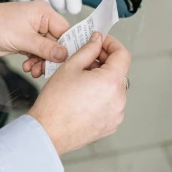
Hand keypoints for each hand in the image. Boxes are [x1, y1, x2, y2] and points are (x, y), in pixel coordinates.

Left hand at [0, 0, 70, 77]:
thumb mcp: (23, 38)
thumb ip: (45, 48)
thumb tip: (64, 54)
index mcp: (43, 13)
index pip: (66, 31)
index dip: (68, 47)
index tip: (69, 62)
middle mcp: (39, 21)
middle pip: (57, 43)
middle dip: (53, 59)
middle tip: (48, 70)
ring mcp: (31, 32)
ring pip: (47, 51)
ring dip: (42, 63)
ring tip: (34, 70)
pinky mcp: (23, 42)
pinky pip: (36, 54)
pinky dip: (34, 62)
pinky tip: (28, 67)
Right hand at [28, 33, 130, 155]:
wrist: (49, 131)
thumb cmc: (55, 102)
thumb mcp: (70, 67)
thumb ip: (88, 50)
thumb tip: (97, 40)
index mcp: (111, 81)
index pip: (122, 54)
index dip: (111, 44)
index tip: (100, 42)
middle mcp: (119, 99)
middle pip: (118, 72)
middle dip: (103, 62)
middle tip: (84, 60)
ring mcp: (117, 114)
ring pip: (113, 88)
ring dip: (101, 80)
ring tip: (80, 81)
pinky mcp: (111, 124)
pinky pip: (110, 104)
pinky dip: (100, 96)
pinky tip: (82, 96)